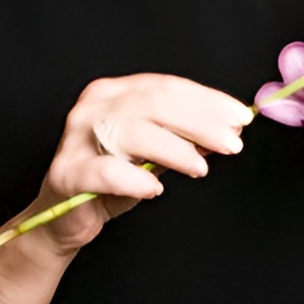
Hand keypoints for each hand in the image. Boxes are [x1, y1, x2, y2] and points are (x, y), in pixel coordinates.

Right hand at [29, 74, 252, 252]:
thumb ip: (183, 137)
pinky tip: (155, 189)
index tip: (241, 117)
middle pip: (154, 104)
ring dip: (176, 150)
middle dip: (200, 123)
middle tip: (232, 143)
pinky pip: (105, 172)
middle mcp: (92, 107)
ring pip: (133, 132)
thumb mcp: (153, 153)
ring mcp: (76, 139)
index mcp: (112, 92)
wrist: (63, 217)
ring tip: (201, 168)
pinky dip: (134, 180)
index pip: (165, 87)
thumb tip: (227, 128)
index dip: (207, 100)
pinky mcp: (66, 173)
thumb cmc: (111, 178)